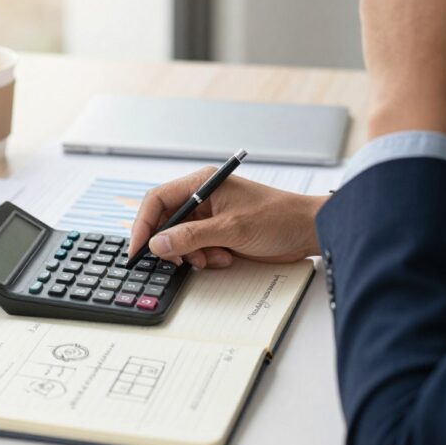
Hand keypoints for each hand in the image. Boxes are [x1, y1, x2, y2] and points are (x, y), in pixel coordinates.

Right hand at [129, 167, 327, 268]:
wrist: (307, 232)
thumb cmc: (278, 218)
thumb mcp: (231, 229)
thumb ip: (191, 236)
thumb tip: (157, 244)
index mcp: (203, 183)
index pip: (158, 200)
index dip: (143, 224)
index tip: (137, 248)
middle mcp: (203, 197)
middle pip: (166, 222)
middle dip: (172, 245)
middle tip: (179, 261)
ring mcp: (210, 217)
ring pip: (180, 240)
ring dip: (192, 254)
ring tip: (215, 258)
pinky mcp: (218, 234)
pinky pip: (196, 249)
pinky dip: (205, 258)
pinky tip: (225, 258)